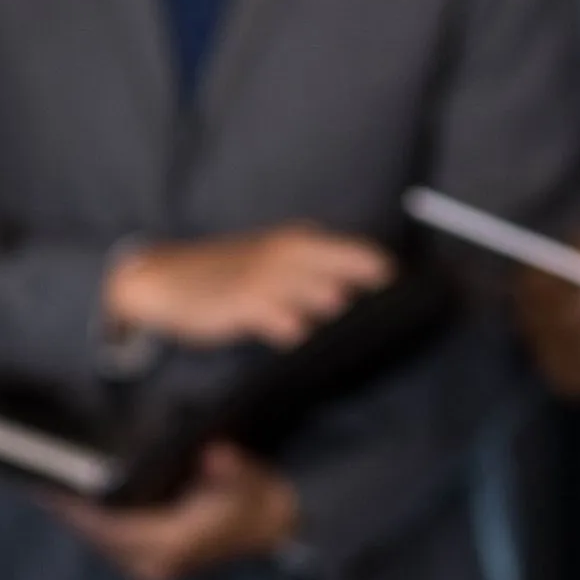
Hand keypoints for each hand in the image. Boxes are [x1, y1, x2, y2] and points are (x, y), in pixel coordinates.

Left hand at [48, 443, 301, 579]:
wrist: (279, 529)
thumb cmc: (260, 503)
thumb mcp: (251, 481)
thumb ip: (232, 471)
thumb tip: (215, 454)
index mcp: (168, 545)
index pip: (108, 526)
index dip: (76, 506)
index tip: (46, 481)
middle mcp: (151, 563)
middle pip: (97, 534)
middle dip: (72, 507)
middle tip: (42, 472)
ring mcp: (151, 567)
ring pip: (102, 539)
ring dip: (82, 514)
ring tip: (56, 481)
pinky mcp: (153, 561)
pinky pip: (112, 540)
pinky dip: (97, 519)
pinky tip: (85, 496)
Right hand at [103, 224, 391, 348]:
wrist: (161, 278)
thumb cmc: (226, 275)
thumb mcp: (272, 266)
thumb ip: (314, 280)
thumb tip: (357, 304)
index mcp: (301, 242)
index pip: (360, 253)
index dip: (387, 275)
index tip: (418, 301)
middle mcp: (289, 254)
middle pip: (347, 267)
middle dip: (374, 290)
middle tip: (402, 317)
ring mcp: (264, 277)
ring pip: (315, 289)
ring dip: (337, 306)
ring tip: (359, 326)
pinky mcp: (239, 303)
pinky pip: (273, 312)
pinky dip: (290, 325)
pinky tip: (302, 337)